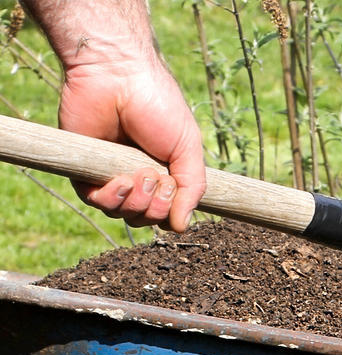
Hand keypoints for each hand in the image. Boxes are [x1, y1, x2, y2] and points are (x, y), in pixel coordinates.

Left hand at [58, 59, 205, 232]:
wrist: (118, 75)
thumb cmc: (158, 105)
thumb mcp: (188, 149)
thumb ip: (192, 189)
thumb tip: (181, 227)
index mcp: (162, 174)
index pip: (165, 214)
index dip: (171, 212)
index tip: (173, 186)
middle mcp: (135, 178)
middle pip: (145, 218)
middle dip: (155, 206)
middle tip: (155, 176)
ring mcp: (109, 174)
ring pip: (123, 214)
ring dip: (136, 202)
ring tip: (141, 174)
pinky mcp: (84, 169)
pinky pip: (97, 202)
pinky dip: (111, 199)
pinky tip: (121, 181)